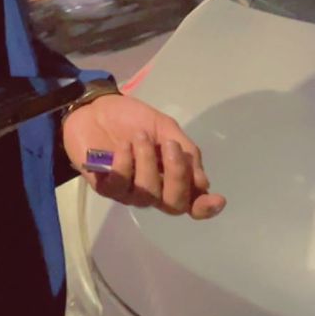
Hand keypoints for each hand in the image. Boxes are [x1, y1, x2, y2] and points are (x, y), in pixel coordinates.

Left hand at [62, 94, 225, 219]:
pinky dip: (124, 163)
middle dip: (177, 176)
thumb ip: (186, 152)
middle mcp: (153, 191)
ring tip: (139, 136)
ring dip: (147, 161)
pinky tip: (122, 146)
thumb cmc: (132, 119)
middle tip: (170, 145)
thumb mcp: (166, 128)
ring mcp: (128, 192)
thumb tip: (203, 183)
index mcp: (171, 178)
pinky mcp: (104, 186)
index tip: (218, 199)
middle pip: (174, 205)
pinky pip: (119, 184)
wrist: (96, 107)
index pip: (191, 203)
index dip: (205, 208)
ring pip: (147, 193)